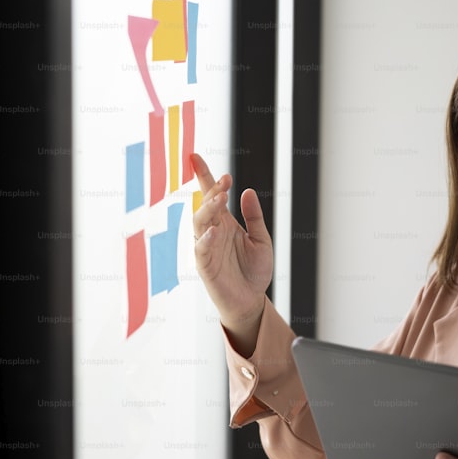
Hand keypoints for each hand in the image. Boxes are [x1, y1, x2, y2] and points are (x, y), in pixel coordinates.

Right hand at [191, 153, 272, 352]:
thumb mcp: (261, 239)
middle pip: (205, 204)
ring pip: (199, 222)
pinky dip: (206, 238)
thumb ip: (254, 217)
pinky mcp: (205, 265)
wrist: (251, 301)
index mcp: (225, 221)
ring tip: (221, 197)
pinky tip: (215, 230)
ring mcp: (207, 247)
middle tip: (225, 181)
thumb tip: (247, 191)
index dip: (203, 176)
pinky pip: (201, 249)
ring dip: (208, 209)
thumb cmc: (253, 271)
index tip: (195, 157)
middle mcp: (213, 231)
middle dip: (211, 190)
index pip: (210, 194)